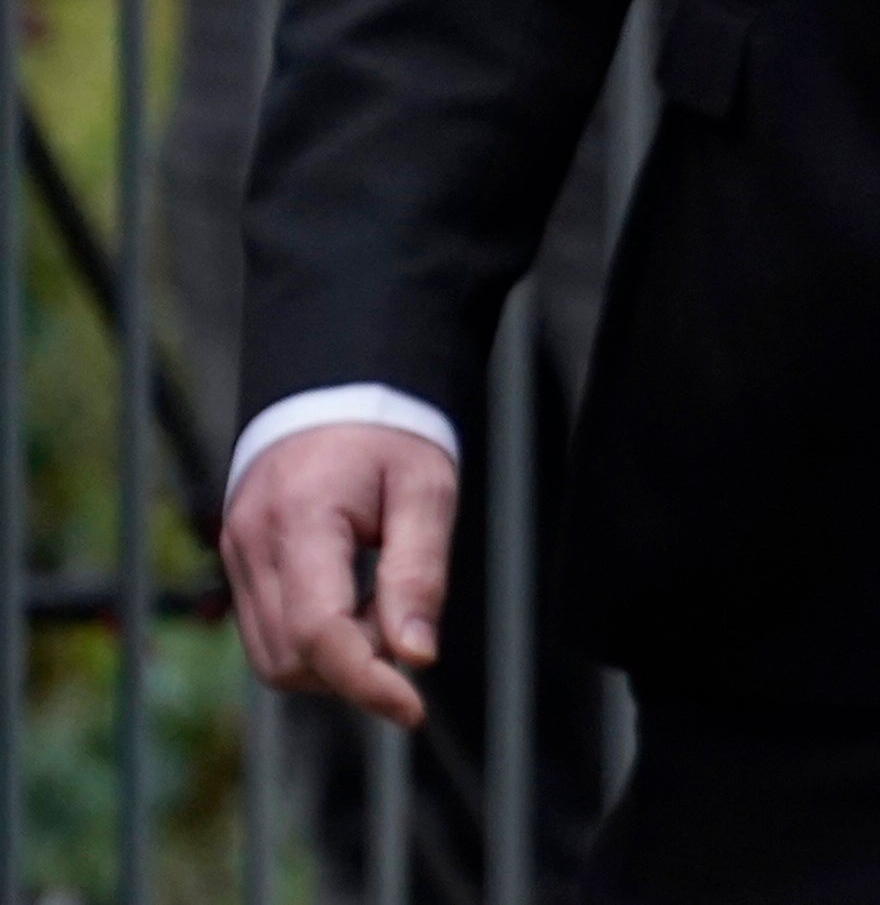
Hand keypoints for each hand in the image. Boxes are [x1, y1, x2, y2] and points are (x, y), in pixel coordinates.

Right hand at [219, 422, 458, 726]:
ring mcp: (235, 554)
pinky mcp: (237, 562)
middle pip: (290, 657)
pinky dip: (314, 641)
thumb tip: (417, 657)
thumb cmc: (389, 435)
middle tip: (407, 627)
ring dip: (333, 659)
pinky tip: (355, 603)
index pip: (319, 631)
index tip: (412, 708)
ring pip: (273, 656)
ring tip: (382, 605)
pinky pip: (268, 632)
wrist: (332, 388)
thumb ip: (420, 572)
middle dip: (353, 669)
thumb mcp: (426, 489)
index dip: (366, 682)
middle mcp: (251, 544)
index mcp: (300, 520)